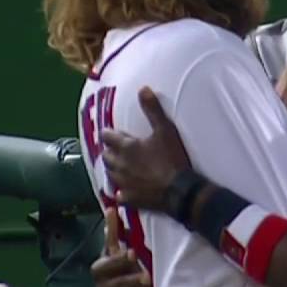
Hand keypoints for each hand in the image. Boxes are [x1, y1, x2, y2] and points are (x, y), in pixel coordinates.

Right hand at [91, 208, 154, 286]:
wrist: (123, 284)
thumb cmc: (119, 261)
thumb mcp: (116, 247)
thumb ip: (114, 231)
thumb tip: (112, 208)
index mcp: (99, 269)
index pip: (104, 267)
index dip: (117, 261)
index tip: (133, 253)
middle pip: (115, 286)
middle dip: (131, 280)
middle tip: (147, 276)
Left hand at [101, 87, 191, 211]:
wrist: (180, 190)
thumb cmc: (173, 158)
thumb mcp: (165, 130)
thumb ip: (153, 109)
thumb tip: (143, 88)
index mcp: (127, 147)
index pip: (108, 137)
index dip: (108, 133)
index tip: (110, 132)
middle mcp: (120, 165)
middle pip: (106, 156)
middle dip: (109, 151)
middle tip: (115, 149)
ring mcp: (124, 183)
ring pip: (110, 174)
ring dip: (113, 168)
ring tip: (118, 166)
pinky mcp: (130, 198)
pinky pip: (119, 194)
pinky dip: (121, 191)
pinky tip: (125, 190)